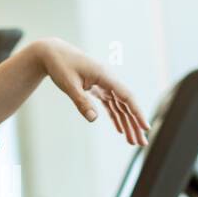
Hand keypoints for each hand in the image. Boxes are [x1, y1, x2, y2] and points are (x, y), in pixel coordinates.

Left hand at [32, 38, 149, 145]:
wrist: (52, 53)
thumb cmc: (60, 66)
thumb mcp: (69, 84)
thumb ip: (81, 101)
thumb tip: (93, 119)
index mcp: (104, 76)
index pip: (126, 97)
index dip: (137, 113)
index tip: (145, 127)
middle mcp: (108, 80)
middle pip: (126, 105)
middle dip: (135, 124)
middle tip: (142, 143)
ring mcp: (103, 84)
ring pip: (120, 107)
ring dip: (127, 124)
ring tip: (133, 142)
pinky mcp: (97, 88)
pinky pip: (110, 105)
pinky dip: (116, 118)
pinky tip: (121, 130)